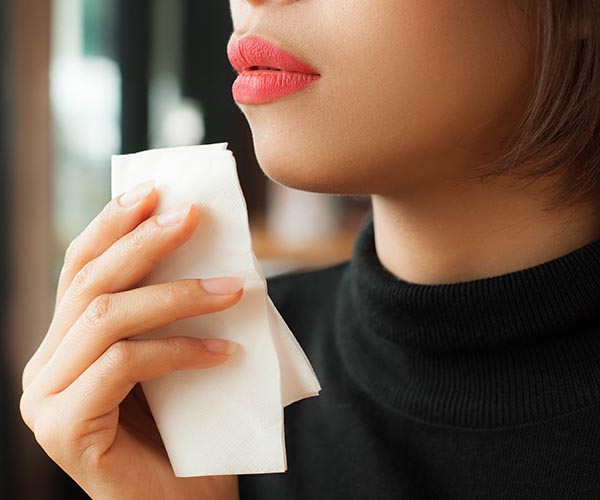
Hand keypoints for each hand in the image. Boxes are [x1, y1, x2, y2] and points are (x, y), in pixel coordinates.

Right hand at [20, 181, 242, 499]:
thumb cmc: (188, 432)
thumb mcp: (177, 358)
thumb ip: (173, 314)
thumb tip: (211, 253)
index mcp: (67, 344)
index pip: (80, 268)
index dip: (112, 224)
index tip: (155, 190)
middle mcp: (46, 366)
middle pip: (89, 283)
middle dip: (144, 241)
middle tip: (192, 216)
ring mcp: (47, 399)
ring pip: (107, 317)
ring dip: (177, 294)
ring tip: (234, 288)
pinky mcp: (64, 429)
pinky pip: (124, 365)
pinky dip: (179, 350)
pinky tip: (226, 353)